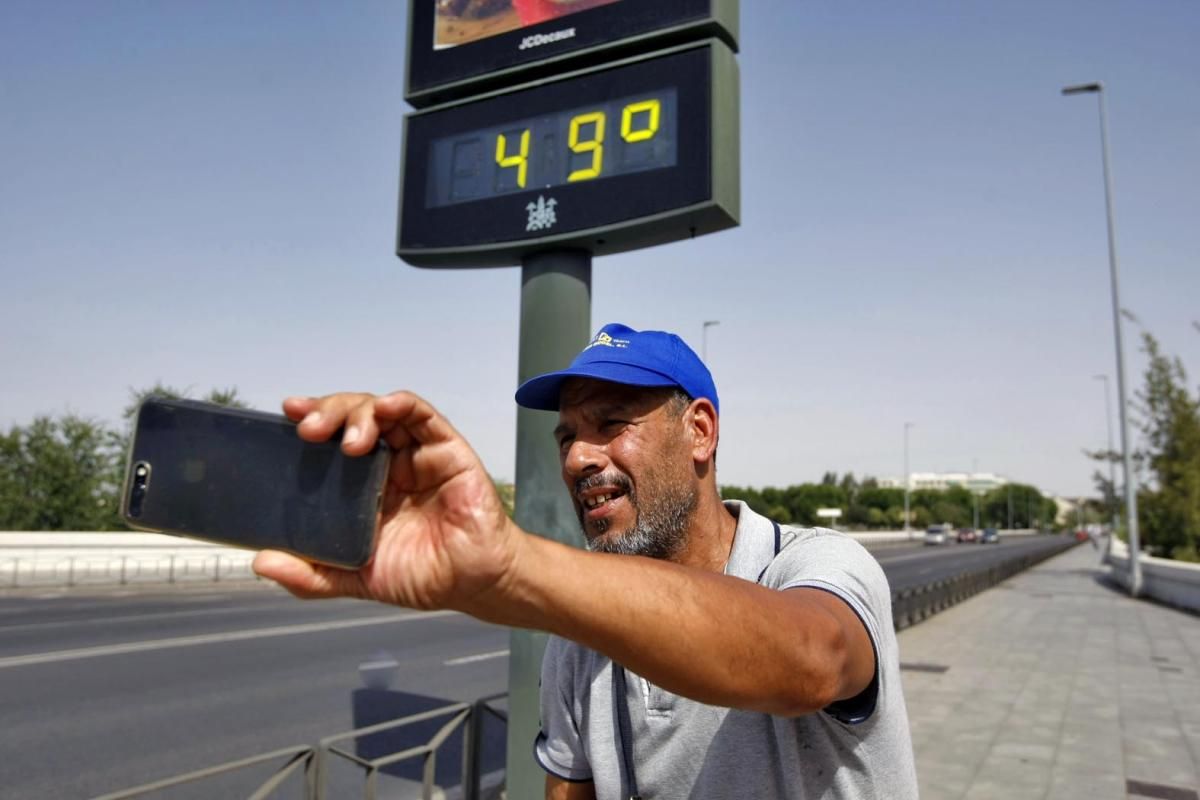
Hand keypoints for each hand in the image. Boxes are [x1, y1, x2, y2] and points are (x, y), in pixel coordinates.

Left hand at [253, 391, 521, 612]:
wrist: (473, 583)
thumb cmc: (422, 576)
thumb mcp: (356, 578)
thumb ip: (311, 574)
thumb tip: (261, 562)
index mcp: (363, 486)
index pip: (330, 442)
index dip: (309, 424)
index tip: (285, 418)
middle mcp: (388, 463)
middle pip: (351, 419)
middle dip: (328, 413)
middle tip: (309, 430)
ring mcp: (417, 453)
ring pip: (383, 410)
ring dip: (359, 413)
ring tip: (347, 440)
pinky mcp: (446, 448)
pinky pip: (423, 415)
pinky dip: (402, 404)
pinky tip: (386, 406)